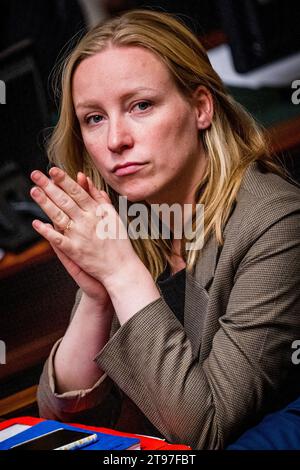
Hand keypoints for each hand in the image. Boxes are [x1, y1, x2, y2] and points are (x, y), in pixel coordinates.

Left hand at [30, 167, 139, 291]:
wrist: (122, 268)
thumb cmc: (119, 242)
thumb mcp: (113, 216)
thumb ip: (99, 197)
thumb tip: (85, 180)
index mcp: (97, 212)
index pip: (77, 192)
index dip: (63, 180)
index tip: (52, 170)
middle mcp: (87, 222)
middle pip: (65, 200)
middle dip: (49, 186)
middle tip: (35, 175)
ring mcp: (80, 236)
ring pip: (59, 216)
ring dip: (45, 203)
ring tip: (34, 192)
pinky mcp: (75, 251)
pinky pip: (58, 240)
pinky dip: (47, 232)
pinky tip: (37, 224)